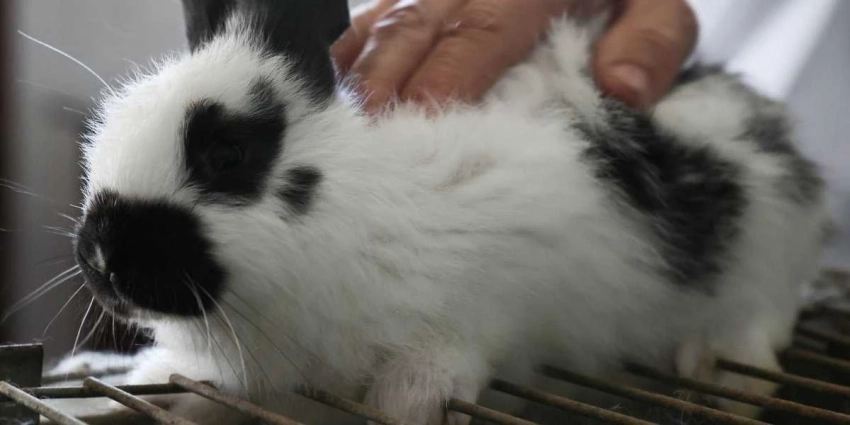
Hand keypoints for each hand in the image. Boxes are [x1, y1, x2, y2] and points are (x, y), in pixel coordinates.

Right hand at [331, 0, 697, 112]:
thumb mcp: (657, 8)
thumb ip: (651, 42)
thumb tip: (622, 87)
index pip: (484, 30)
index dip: (449, 79)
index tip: (422, 127)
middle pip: (420, 26)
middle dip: (387, 84)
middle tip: (364, 142)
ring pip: (389, 20)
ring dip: (362, 73)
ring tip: (340, 125)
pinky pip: (377, 16)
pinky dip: (352, 51)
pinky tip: (335, 86)